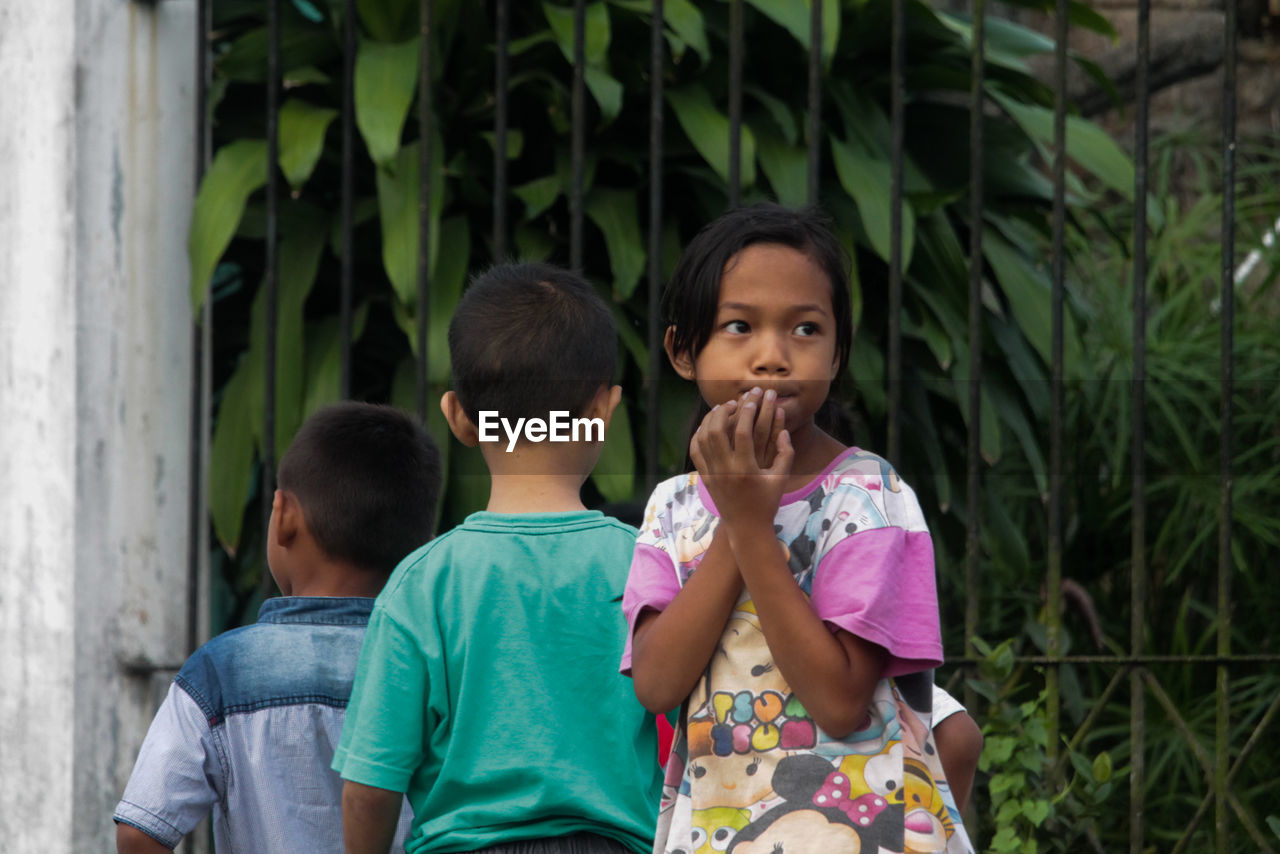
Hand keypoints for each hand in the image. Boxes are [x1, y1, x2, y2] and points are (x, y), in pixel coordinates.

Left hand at [690, 388, 793, 528]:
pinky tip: (707, 425)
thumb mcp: (781, 479)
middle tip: (735, 401)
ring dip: (710, 420)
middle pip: (717, 431)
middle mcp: (725, 470)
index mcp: (745, 470)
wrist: (746, 528)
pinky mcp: (705, 478)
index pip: (742, 433)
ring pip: (703, 439)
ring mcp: (712, 474)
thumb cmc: (767, 503)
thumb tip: (784, 430)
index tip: (752, 400)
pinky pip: (695, 451)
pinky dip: (698, 435)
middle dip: (725, 411)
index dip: (747, 413)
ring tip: (722, 409)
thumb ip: (785, 453)